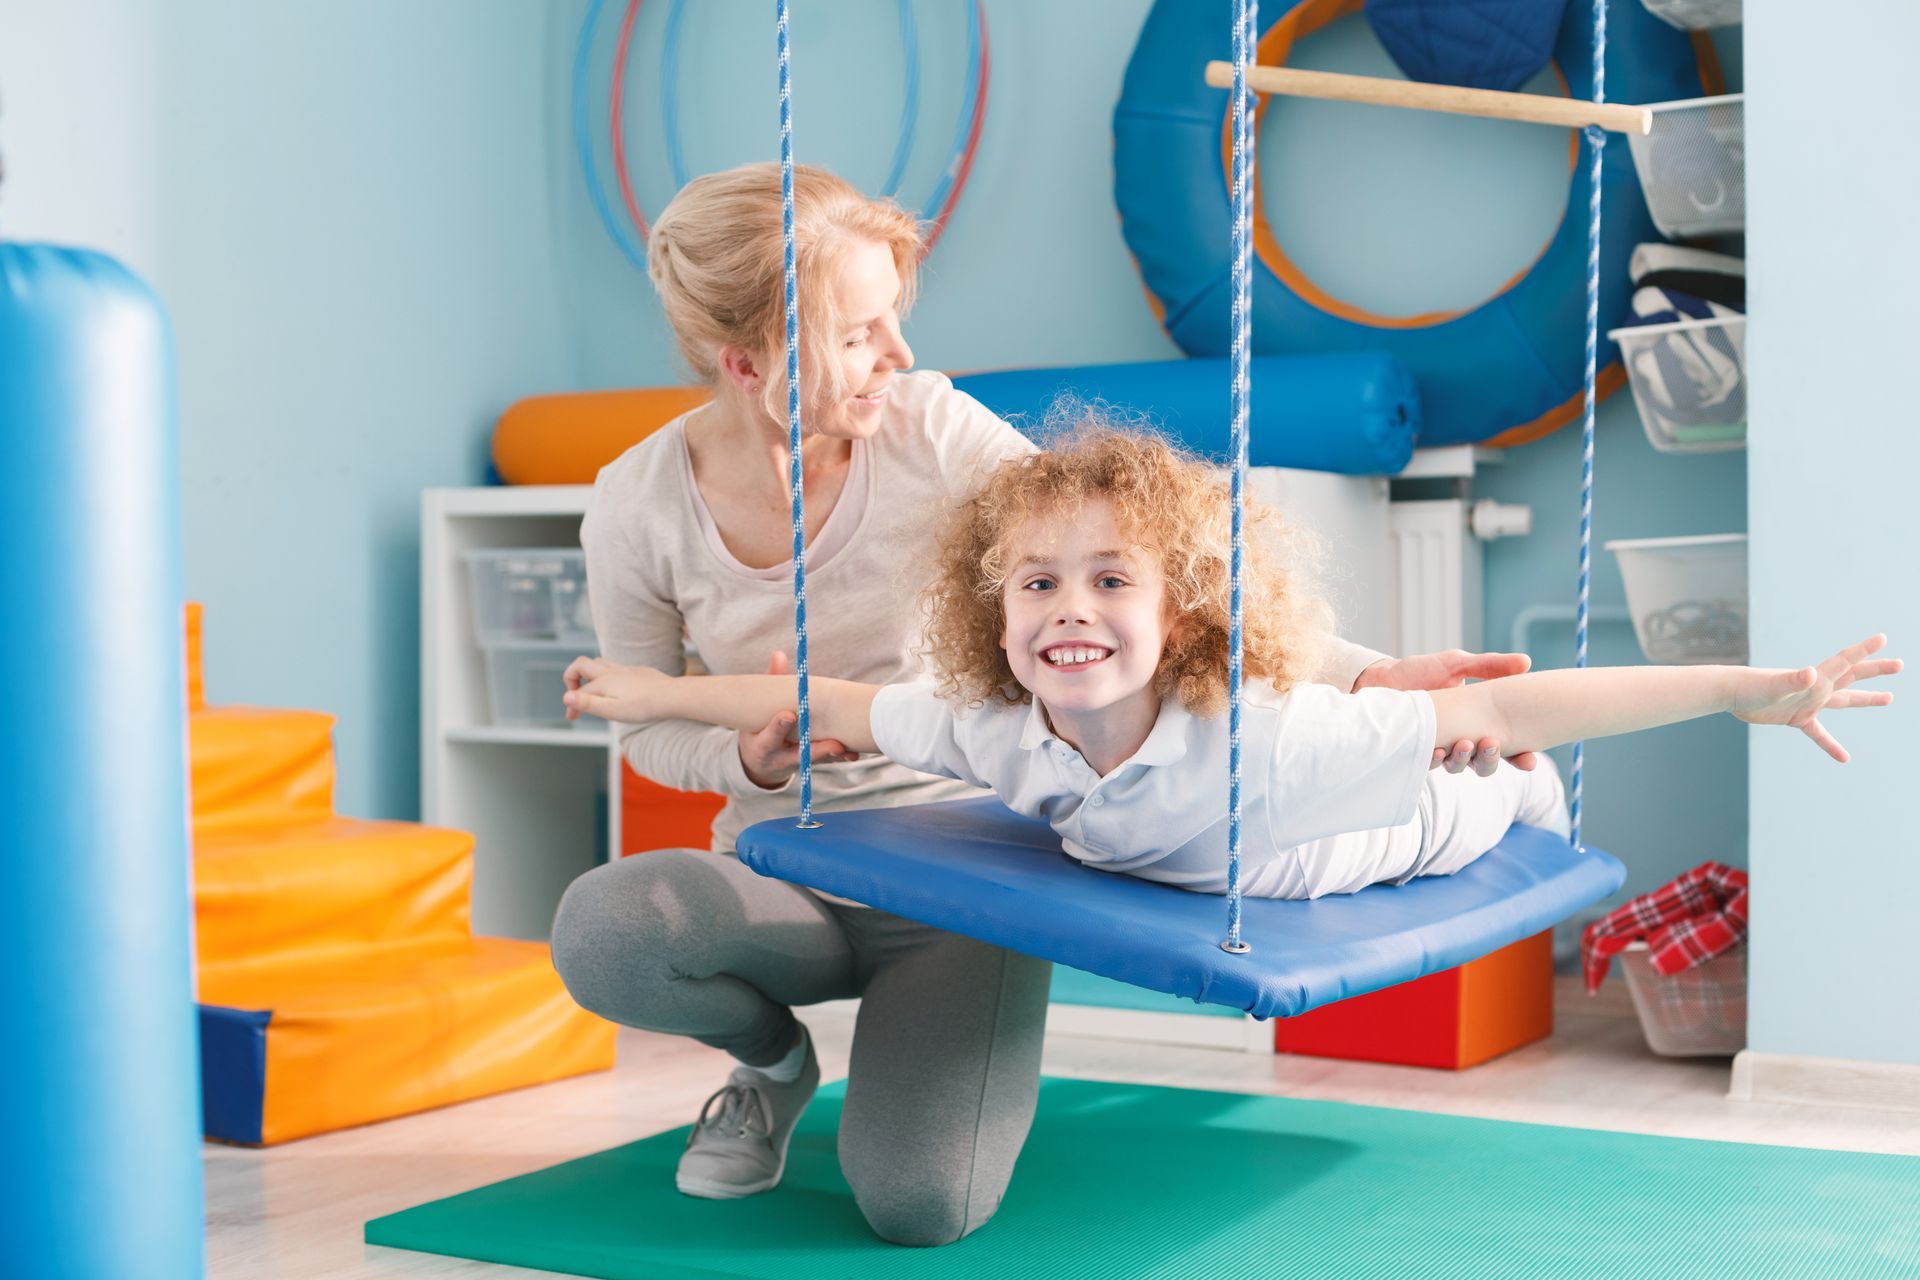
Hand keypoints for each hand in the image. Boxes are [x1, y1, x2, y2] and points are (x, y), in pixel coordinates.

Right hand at [562, 655, 670, 722]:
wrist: (671, 696)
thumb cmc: (643, 706)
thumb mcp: (611, 710)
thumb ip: (587, 703)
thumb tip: (565, 697)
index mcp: (602, 681)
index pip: (578, 690)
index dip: (571, 704)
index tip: (572, 718)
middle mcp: (611, 671)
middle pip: (582, 664)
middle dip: (573, 678)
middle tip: (577, 697)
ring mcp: (625, 669)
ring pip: (599, 663)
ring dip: (590, 675)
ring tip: (593, 692)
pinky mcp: (638, 671)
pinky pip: (616, 667)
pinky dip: (607, 676)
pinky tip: (617, 690)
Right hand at [738, 650, 858, 790]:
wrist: (760, 760)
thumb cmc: (760, 725)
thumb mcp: (759, 709)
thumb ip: (770, 683)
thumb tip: (779, 654)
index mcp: (763, 744)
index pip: (769, 736)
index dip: (778, 727)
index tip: (788, 716)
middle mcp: (780, 757)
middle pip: (798, 755)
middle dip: (816, 750)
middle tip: (833, 744)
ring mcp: (797, 763)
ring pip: (816, 760)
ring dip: (832, 755)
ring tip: (847, 749)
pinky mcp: (811, 764)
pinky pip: (826, 761)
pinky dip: (840, 757)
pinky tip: (853, 752)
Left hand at [1354, 650, 1539, 774]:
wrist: (1380, 677)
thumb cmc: (1421, 671)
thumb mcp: (1457, 664)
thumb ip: (1490, 666)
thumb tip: (1527, 662)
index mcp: (1478, 723)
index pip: (1507, 747)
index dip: (1520, 757)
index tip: (1529, 759)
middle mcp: (1461, 740)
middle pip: (1484, 764)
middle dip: (1491, 759)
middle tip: (1492, 743)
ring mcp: (1438, 748)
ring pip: (1457, 767)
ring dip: (1463, 760)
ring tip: (1464, 744)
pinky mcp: (1414, 751)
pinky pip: (1426, 763)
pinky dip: (1433, 759)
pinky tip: (1435, 750)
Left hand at [1732, 633, 1900, 762]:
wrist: (1731, 694)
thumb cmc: (1751, 687)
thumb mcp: (1775, 685)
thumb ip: (1792, 679)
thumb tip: (1809, 673)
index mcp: (1815, 679)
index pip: (1845, 661)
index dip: (1864, 650)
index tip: (1883, 638)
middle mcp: (1815, 688)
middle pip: (1852, 676)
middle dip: (1875, 670)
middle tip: (1899, 664)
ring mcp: (1807, 702)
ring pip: (1843, 700)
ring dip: (1866, 699)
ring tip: (1889, 698)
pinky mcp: (1795, 718)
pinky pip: (1818, 733)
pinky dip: (1830, 744)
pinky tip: (1844, 757)